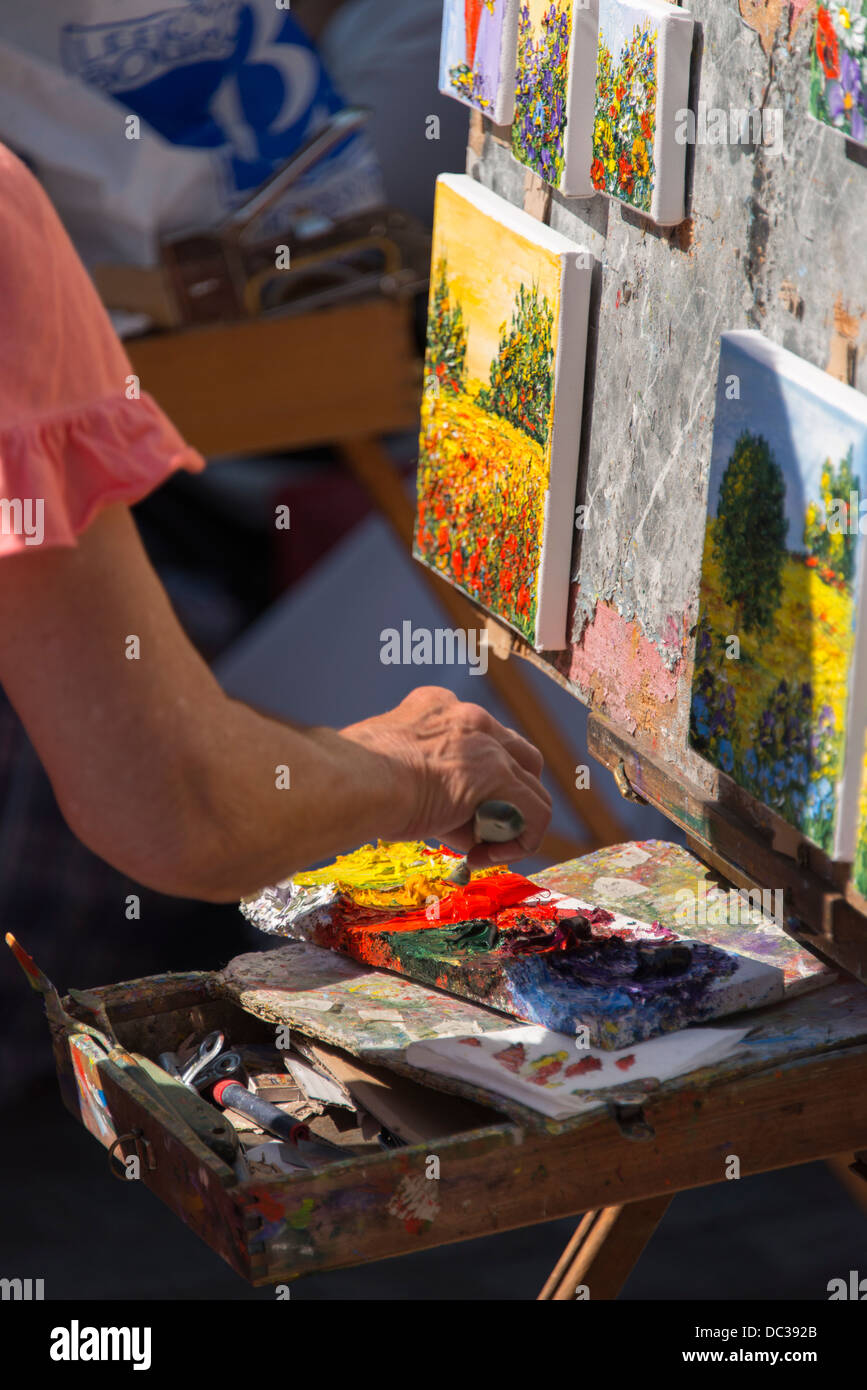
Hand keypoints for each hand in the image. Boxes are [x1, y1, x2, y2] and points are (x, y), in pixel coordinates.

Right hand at [340, 686, 551, 865]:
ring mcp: (488, 745)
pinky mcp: (498, 776)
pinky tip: (485, 857)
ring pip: (530, 786)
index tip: (450, 806)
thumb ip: (411, 778)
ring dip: (513, 823)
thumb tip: (424, 811)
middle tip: (483, 825)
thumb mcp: (383, 767)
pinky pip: (535, 813)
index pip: (477, 736)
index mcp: (436, 706)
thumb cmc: (350, 780)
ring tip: (481, 849)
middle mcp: (469, 717)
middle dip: (509, 793)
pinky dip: (521, 841)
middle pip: (517, 755)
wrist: (352, 782)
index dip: (474, 776)